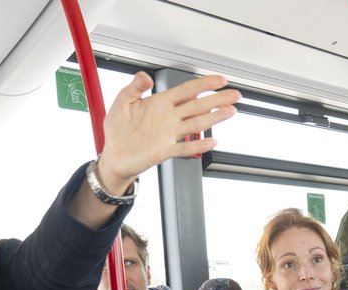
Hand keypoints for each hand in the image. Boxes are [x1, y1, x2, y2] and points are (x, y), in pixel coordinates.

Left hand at [94, 72, 239, 194]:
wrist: (114, 155)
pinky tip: (211, 142)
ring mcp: (169, 134)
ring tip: (230, 112)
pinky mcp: (165, 150)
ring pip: (196, 124)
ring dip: (214, 118)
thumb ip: (134, 87)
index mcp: (160, 103)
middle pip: (198, 106)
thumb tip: (145, 76)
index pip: (186, 90)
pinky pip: (185, 148)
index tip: (219, 80)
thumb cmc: (118, 130)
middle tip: (234, 95)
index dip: (203, 84)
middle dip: (217, 99)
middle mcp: (169, 118)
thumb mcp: (122, 101)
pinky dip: (198, 145)